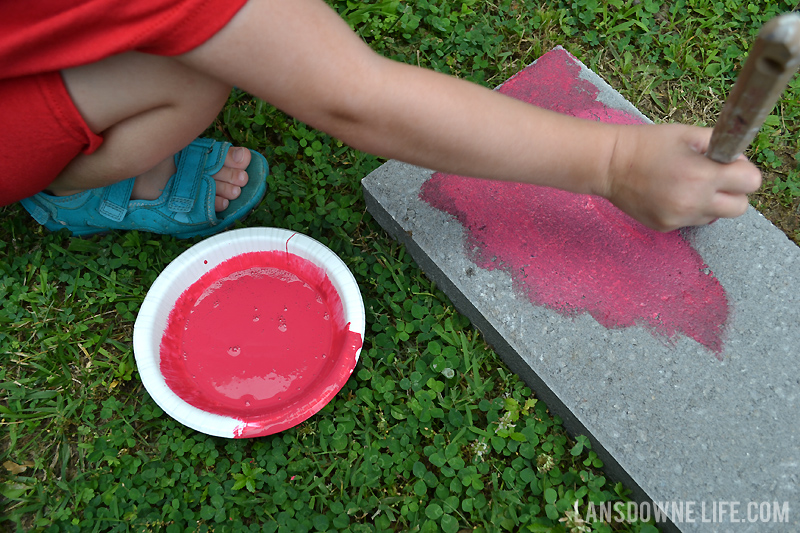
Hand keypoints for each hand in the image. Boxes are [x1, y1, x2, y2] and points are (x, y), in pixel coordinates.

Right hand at [600, 124, 761, 231]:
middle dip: (733, 192)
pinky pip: (690, 220)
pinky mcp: (665, 227)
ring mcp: (679, 218)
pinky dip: (687, 209)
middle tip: (714, 179)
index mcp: (702, 175)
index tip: (729, 165)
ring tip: (686, 184)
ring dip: (709, 202)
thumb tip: (737, 159)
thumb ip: (719, 144)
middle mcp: (693, 202)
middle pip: (739, 207)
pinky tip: (668, 194)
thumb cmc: (648, 144)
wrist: (609, 164)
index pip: (751, 182)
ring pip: (714, 216)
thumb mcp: (687, 133)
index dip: (743, 171)